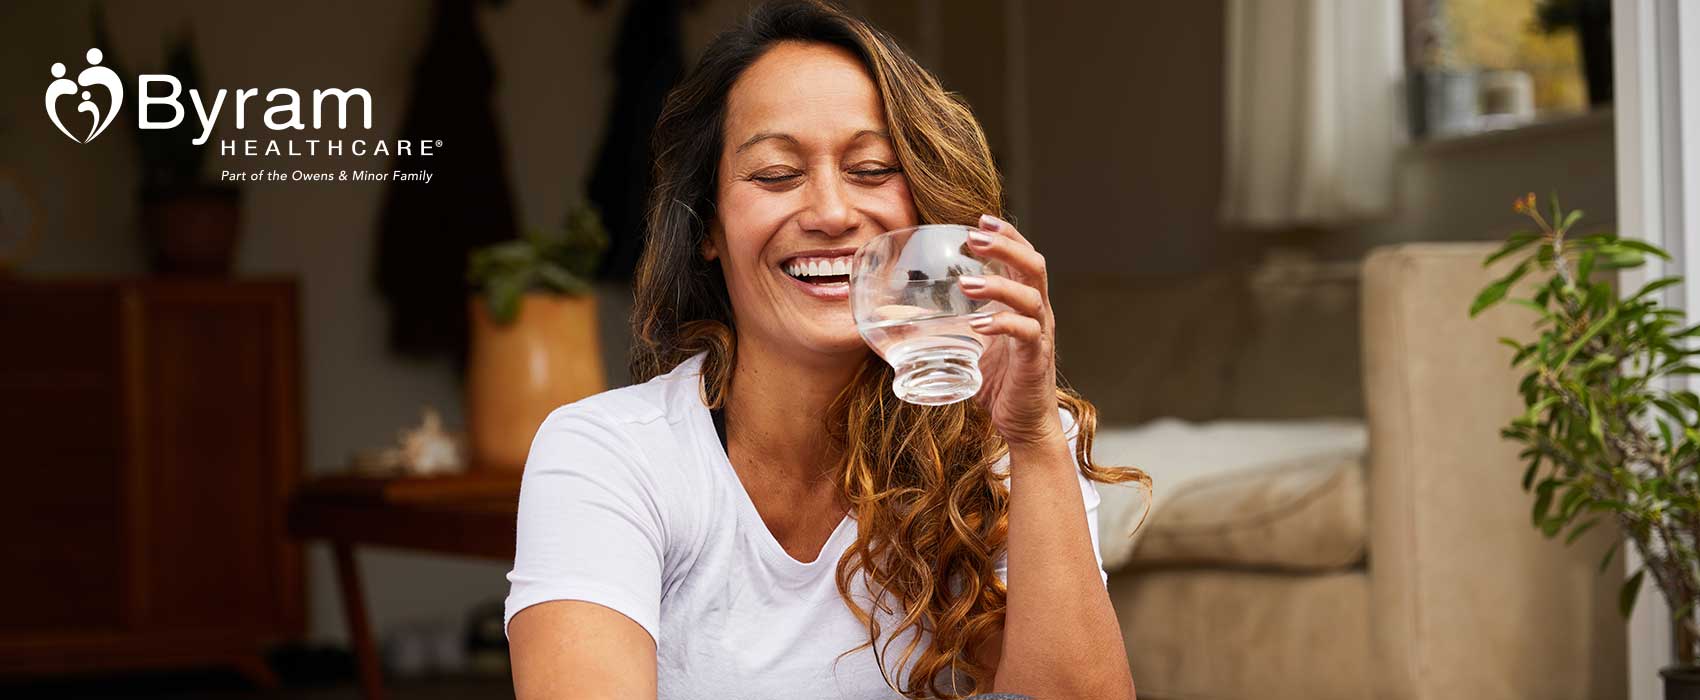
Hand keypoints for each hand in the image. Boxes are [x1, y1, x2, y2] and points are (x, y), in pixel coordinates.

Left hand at [960, 214, 1065, 448]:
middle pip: (1033, 265)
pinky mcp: (1035, 358)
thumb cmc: (999, 382)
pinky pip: (1025, 333)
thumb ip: (951, 324)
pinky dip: (1002, 323)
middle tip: (974, 236)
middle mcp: (1037, 312)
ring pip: (1030, 295)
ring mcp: (1039, 334)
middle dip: (1005, 245)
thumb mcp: (971, 344)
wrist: (1024, 423)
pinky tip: (979, 322)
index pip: (1022, 257)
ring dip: (997, 284)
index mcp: (1024, 303)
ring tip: (966, 284)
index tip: (980, 218)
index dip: (1006, 235)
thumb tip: (903, 314)